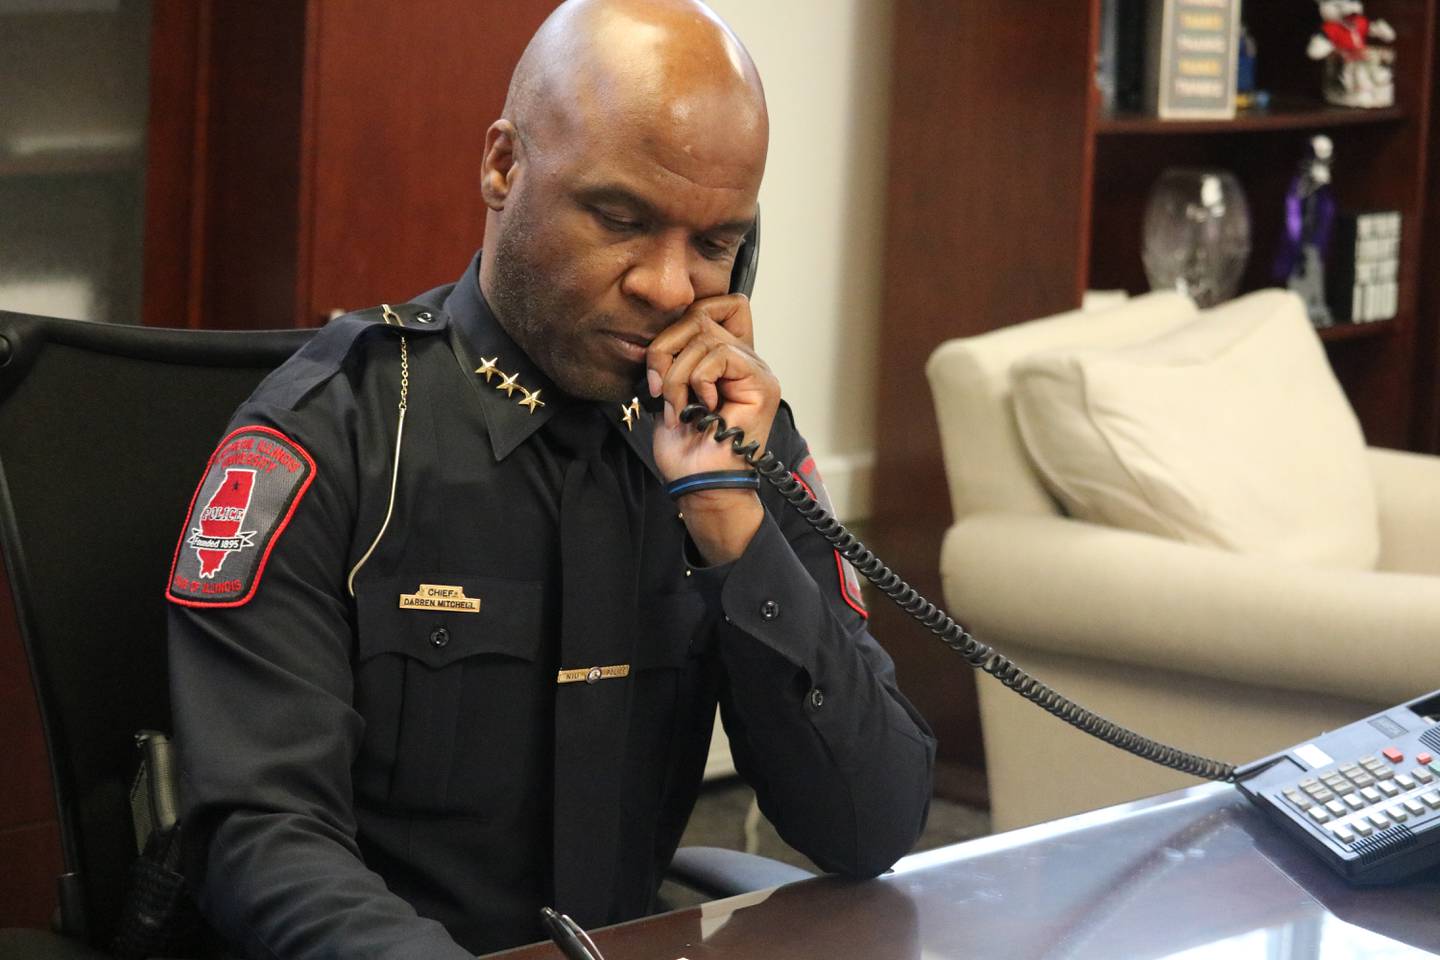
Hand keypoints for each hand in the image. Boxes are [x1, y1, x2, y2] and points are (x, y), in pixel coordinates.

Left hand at [645, 293, 779, 479]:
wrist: (699, 482)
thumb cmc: (685, 448)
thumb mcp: (670, 392)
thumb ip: (673, 357)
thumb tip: (659, 335)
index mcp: (725, 358)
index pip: (715, 305)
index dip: (682, 320)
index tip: (660, 362)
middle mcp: (745, 359)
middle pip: (700, 317)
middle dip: (665, 349)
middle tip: (657, 388)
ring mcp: (756, 370)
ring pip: (704, 338)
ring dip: (677, 376)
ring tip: (677, 408)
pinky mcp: (761, 383)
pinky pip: (719, 356)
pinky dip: (698, 382)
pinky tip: (703, 408)